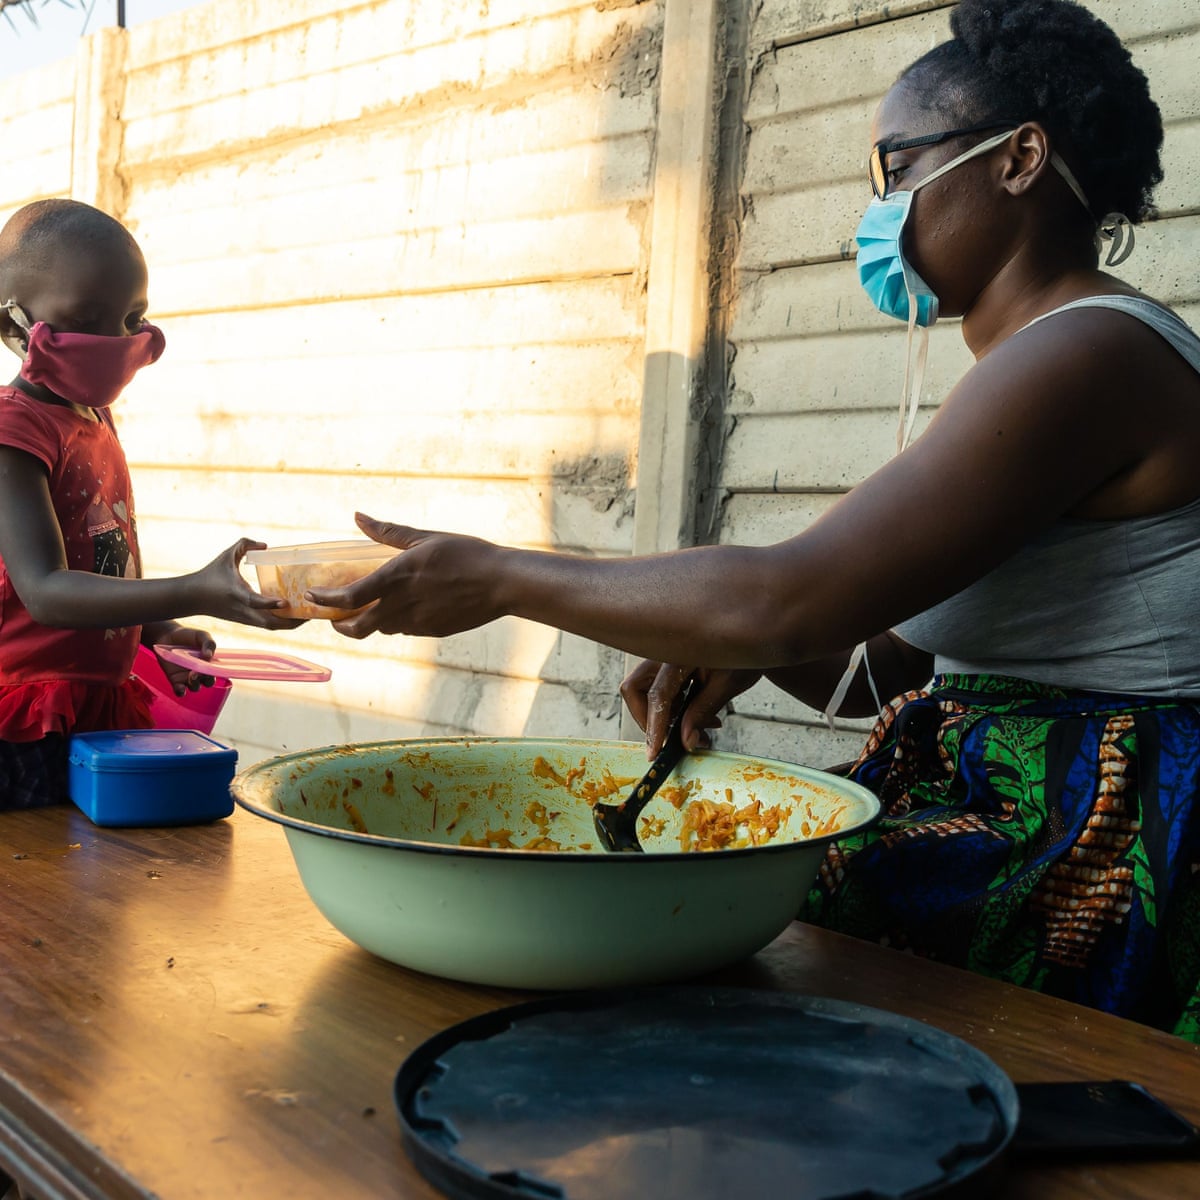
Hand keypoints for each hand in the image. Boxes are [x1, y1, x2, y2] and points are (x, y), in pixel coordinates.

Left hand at [143, 622, 215, 695]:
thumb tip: (209, 656)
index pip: (217, 672)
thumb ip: (208, 643)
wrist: (167, 635)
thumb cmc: (188, 635)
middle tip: (201, 671)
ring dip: (195, 684)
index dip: (218, 673)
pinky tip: (180, 687)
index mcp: (210, 662)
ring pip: (195, 687)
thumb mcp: (201, 635)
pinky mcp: (175, 680)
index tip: (214, 669)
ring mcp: (188, 677)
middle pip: (208, 682)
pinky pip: (180, 690)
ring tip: (192, 675)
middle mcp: (201, 672)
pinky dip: (181, 691)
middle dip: (207, 679)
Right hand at [193, 539, 306, 629]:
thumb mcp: (226, 556)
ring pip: (271, 627)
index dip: (270, 603)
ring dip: (289, 624)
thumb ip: (244, 545)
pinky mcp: (245, 622)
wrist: (192, 597)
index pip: (254, 602)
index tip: (285, 601)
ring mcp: (244, 618)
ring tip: (308, 615)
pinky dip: (282, 623)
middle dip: (291, 621)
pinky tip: (294, 615)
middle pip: (270, 623)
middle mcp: (242, 610)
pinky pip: (267, 625)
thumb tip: (266, 545)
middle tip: (310, 612)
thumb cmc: (210, 574)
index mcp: (236, 594)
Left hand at [310, 513, 505, 638]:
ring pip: (382, 629)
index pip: (349, 598)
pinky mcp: (433, 631)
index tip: (313, 596)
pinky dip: (397, 621)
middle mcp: (403, 605)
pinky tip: (406, 607)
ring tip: (371, 607)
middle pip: (358, 628)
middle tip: (334, 617)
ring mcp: (418, 622)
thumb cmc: (467, 553)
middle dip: (340, 626)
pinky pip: (406, 630)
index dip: (325, 600)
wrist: (502, 583)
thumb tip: (358, 516)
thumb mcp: (427, 537)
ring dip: (371, 621)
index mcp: (398, 577)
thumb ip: (388, 532)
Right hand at [620, 660, 762, 758]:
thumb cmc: (743, 654)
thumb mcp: (727, 684)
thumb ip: (703, 711)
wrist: (752, 636)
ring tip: (697, 731)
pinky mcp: (668, 667)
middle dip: (646, 719)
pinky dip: (674, 710)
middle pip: (635, 689)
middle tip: (669, 739)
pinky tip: (699, 719)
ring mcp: (663, 659)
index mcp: (680, 655)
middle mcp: (664, 655)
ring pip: (644, 692)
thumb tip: (686, 740)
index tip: (654, 752)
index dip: (654, 727)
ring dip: (664, 717)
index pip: (658, 695)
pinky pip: (660, 692)